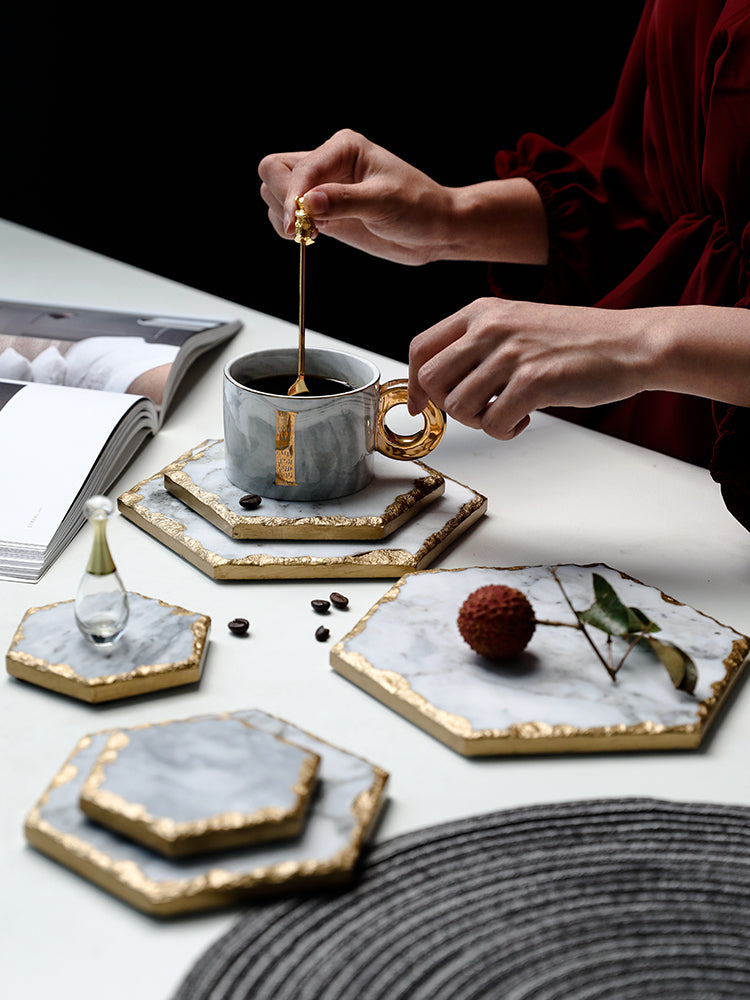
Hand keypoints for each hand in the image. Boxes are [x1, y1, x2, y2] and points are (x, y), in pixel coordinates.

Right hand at [258, 129, 453, 264]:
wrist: (433, 229)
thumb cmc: (418, 207)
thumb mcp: (384, 202)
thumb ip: (344, 201)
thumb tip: (307, 203)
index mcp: (343, 147)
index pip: (299, 167)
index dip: (292, 195)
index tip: (296, 224)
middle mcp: (328, 162)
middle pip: (274, 170)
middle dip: (281, 198)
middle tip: (301, 227)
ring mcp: (323, 186)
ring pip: (274, 191)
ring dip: (282, 214)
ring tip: (311, 233)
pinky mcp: (323, 210)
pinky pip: (288, 213)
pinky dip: (288, 226)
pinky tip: (310, 236)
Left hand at [408, 297, 655, 439]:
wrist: (630, 343)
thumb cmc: (577, 340)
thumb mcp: (517, 324)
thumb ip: (479, 345)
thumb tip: (442, 383)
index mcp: (481, 311)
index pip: (420, 348)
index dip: (412, 384)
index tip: (420, 407)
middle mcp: (490, 328)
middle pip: (430, 380)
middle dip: (448, 406)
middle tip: (477, 410)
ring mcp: (511, 353)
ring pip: (458, 406)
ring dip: (479, 422)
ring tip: (507, 412)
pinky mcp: (533, 381)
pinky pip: (492, 424)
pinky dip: (505, 431)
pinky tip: (527, 418)